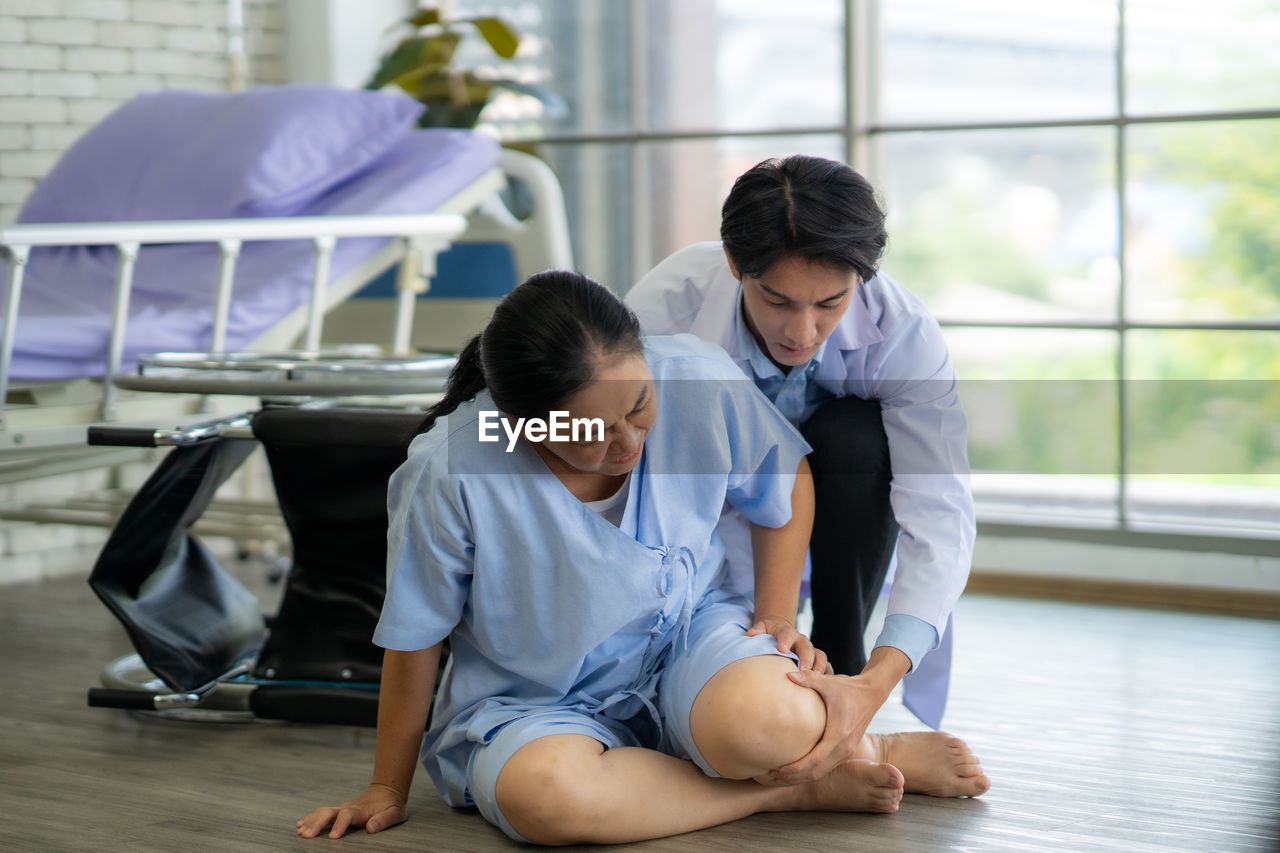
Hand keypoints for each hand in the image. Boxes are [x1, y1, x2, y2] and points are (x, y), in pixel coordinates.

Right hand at [296, 783, 406, 838]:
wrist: (386, 790)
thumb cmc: (391, 804)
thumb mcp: (395, 813)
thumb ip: (383, 820)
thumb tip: (371, 828)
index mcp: (360, 810)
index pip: (347, 816)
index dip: (339, 826)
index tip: (333, 837)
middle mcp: (347, 807)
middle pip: (329, 812)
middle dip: (317, 823)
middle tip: (306, 835)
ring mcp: (341, 808)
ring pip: (322, 812)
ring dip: (310, 821)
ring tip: (300, 832)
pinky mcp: (338, 810)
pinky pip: (321, 813)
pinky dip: (310, 818)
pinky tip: (300, 824)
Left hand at [746, 617, 830, 672]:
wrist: (782, 631)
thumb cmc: (770, 632)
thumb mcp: (763, 627)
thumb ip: (758, 629)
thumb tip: (750, 634)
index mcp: (788, 632)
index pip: (786, 634)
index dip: (785, 641)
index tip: (782, 649)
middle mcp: (802, 641)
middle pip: (807, 648)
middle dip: (806, 659)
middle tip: (804, 670)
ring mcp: (811, 650)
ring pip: (820, 656)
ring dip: (819, 667)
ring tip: (817, 679)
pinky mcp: (817, 660)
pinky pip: (826, 667)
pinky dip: (828, 675)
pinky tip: (826, 687)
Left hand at [766, 670, 883, 784]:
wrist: (872, 693)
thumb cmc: (850, 688)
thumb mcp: (829, 682)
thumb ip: (809, 679)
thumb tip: (788, 674)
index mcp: (838, 735)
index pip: (814, 760)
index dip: (795, 768)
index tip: (777, 770)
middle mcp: (844, 748)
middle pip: (816, 772)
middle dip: (793, 777)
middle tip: (772, 776)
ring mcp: (847, 751)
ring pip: (822, 772)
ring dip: (801, 777)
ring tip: (780, 776)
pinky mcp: (847, 751)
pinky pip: (827, 767)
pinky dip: (811, 772)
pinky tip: (796, 770)